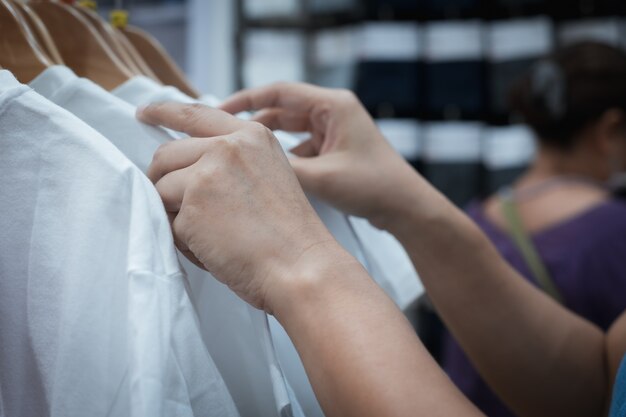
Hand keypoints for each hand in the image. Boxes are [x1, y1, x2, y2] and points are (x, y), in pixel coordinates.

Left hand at [139, 102, 348, 312]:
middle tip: (184, 209)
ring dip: (176, 214)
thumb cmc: (288, 233)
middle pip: (166, 155)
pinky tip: (215, 248)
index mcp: (251, 136)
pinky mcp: (192, 205)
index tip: (145, 113)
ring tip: (213, 233)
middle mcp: (228, 147)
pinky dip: (183, 240)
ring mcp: (208, 174)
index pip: (195, 114)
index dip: (164, 112)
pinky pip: (167, 222)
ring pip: (161, 188)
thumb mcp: (269, 175)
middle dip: (165, 182)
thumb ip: (233, 160)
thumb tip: (188, 165)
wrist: (301, 266)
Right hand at [220, 83, 420, 229]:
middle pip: (281, 111)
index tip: (219, 110)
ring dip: (268, 144)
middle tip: (223, 137)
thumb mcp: (322, 178)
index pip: (278, 92)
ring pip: (289, 131)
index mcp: (333, 105)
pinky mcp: (334, 148)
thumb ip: (283, 168)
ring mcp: (334, 130)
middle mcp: (333, 112)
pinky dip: (285, 158)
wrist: (406, 208)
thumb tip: (246, 163)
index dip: (245, 99)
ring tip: (241, 158)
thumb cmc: (376, 186)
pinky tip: (271, 174)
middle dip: (252, 124)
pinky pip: (301, 147)